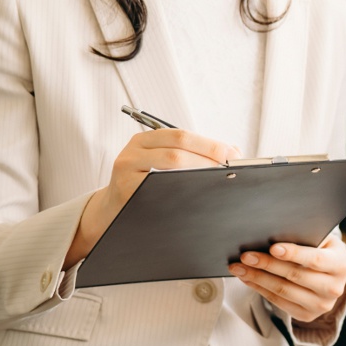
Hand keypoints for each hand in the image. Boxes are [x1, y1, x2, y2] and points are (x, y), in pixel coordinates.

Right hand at [66, 129, 240, 266]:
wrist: (112, 210)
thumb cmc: (144, 185)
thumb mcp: (160, 162)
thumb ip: (191, 154)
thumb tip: (233, 152)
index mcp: (144, 139)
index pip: (181, 136)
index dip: (209, 144)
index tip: (232, 153)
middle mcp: (132, 151)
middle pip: (176, 152)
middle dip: (208, 160)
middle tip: (229, 170)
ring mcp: (126, 171)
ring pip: (169, 168)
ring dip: (197, 175)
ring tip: (216, 181)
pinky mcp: (125, 192)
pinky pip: (158, 191)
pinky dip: (180, 192)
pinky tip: (195, 196)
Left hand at [229, 235, 345, 322]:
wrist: (332, 275)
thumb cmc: (322, 250)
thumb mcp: (322, 240)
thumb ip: (305, 237)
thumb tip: (273, 234)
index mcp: (340, 265)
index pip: (314, 259)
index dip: (294, 253)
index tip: (273, 247)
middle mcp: (333, 288)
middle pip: (294, 275)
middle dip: (267, 264)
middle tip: (246, 256)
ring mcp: (320, 305)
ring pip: (283, 291)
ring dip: (257, 278)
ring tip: (239, 268)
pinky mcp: (306, 315)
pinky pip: (278, 302)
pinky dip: (260, 289)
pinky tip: (248, 279)